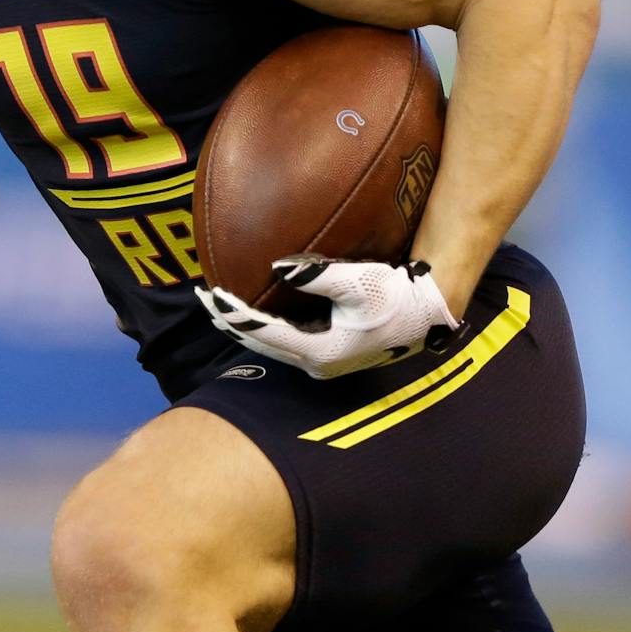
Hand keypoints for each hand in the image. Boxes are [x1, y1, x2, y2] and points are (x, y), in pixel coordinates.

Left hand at [196, 256, 459, 379]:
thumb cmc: (397, 295)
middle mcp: (316, 363)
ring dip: (242, 326)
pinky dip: (261, 328)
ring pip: (268, 346)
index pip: (263, 332)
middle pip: (259, 344)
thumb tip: (277, 268)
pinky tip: (250, 312)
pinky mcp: (326, 354)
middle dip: (228, 321)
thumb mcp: (360, 282)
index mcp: (321, 350)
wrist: (429, 313)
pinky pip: (282, 342)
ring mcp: (321, 362)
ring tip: (217, 304)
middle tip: (201, 296)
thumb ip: (317, 276)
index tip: (209, 292)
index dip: (233, 313)